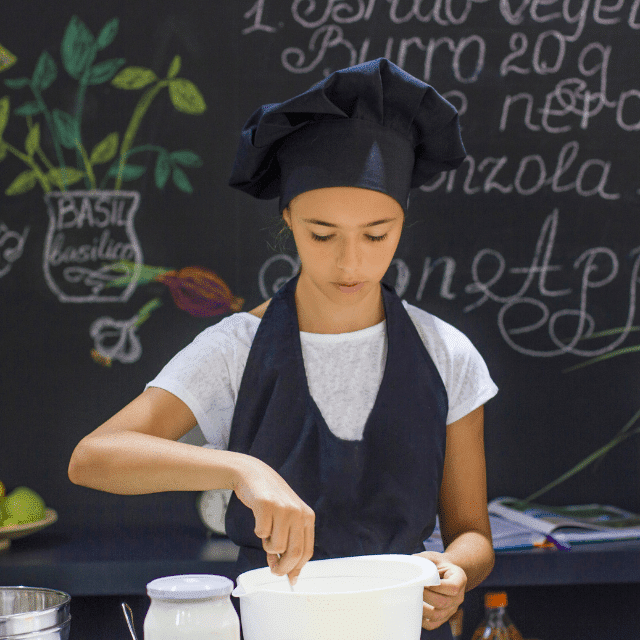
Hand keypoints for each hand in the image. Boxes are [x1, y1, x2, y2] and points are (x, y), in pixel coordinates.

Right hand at [233, 455, 314, 583]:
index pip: (306, 551)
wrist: (254, 475)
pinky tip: (259, 518)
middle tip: (274, 569)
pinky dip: (258, 532)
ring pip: (276, 546)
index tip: (289, 577)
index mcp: (307, 516)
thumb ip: (290, 541)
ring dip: (267, 545)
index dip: (296, 568)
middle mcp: (298, 512)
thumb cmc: (271, 500)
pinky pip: (261, 533)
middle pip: (294, 553)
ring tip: (266, 530)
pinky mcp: (267, 505)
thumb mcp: (287, 518)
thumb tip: (289, 573)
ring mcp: (283, 508)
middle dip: (282, 568)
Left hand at [413, 551, 466, 630]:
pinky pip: (434, 624)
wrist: (443, 572)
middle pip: (444, 602)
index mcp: (459, 579)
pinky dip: (422, 620)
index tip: (425, 581)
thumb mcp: (433, 556)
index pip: (453, 587)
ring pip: (438, 615)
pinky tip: (414, 610)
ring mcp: (452, 608)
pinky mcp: (443, 616)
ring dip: (423, 608)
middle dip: (427, 596)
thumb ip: (423, 558)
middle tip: (414, 588)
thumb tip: (409, 562)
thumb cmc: (437, 563)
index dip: (439, 586)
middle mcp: (459, 596)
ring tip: (412, 598)